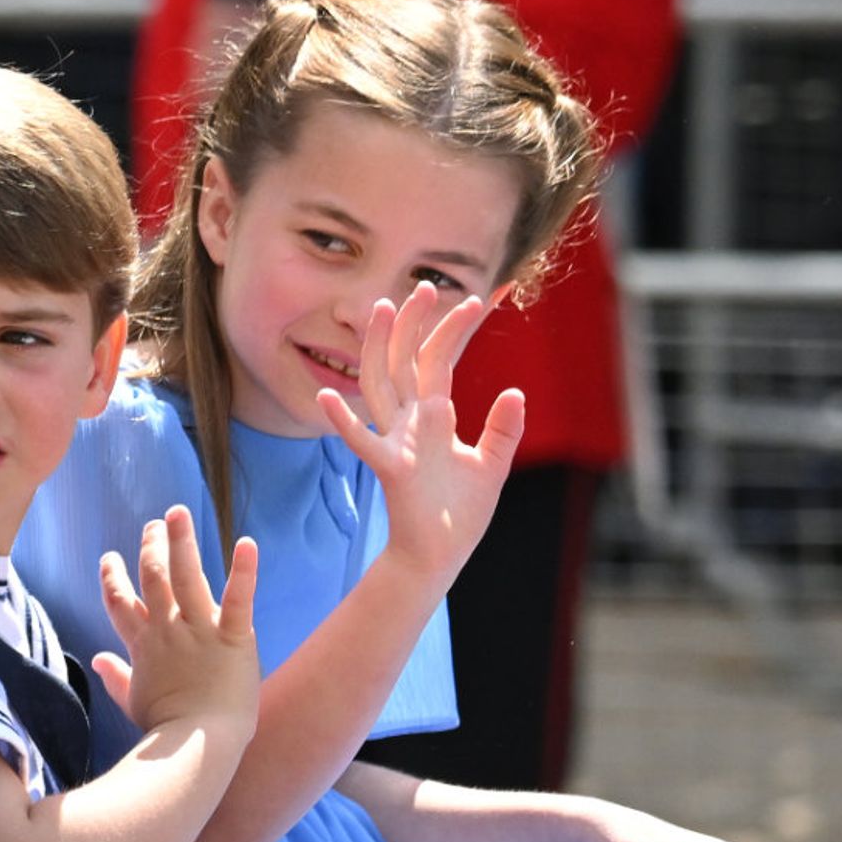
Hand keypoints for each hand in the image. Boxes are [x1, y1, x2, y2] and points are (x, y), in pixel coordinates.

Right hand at [92, 505, 258, 737]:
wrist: (197, 745)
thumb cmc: (166, 729)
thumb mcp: (133, 701)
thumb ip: (115, 676)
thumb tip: (97, 659)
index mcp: (144, 645)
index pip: (120, 603)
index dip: (113, 578)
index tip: (109, 558)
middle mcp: (167, 629)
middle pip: (153, 578)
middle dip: (151, 547)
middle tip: (154, 524)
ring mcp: (199, 630)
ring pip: (186, 575)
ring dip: (181, 541)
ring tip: (178, 513)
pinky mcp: (232, 637)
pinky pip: (237, 598)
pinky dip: (244, 570)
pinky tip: (247, 543)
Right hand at [318, 282, 523, 582]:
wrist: (440, 556)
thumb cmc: (459, 515)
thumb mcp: (491, 466)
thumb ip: (502, 430)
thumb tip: (515, 392)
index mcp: (433, 417)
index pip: (440, 361)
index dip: (456, 330)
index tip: (479, 298)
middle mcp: (410, 422)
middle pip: (406, 360)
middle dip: (415, 323)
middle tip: (425, 285)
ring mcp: (397, 441)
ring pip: (381, 384)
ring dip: (380, 348)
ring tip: (382, 309)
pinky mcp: (390, 468)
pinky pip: (362, 442)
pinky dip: (343, 421)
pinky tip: (326, 397)